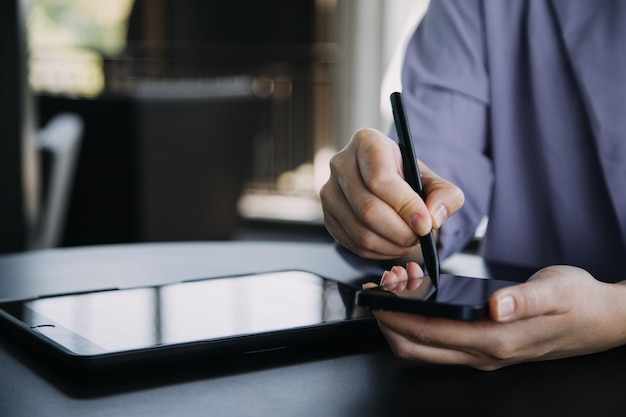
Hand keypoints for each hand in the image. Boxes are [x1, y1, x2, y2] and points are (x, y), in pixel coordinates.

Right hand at [320, 128, 463, 259]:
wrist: (386, 187)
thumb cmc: (408, 179)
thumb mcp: (433, 180)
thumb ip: (445, 195)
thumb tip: (433, 216)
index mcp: (367, 142)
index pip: (380, 179)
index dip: (405, 206)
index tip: (425, 223)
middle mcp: (341, 163)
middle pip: (368, 209)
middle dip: (400, 231)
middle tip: (419, 235)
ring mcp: (329, 191)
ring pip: (360, 231)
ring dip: (391, 244)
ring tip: (408, 239)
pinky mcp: (328, 216)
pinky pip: (353, 243)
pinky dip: (378, 251)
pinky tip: (392, 243)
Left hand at [371, 264, 625, 369]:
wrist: (599, 319)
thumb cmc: (579, 301)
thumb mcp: (557, 290)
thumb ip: (525, 299)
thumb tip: (496, 305)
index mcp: (497, 338)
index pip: (430, 333)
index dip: (397, 316)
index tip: (376, 297)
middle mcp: (485, 353)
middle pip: (417, 347)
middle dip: (389, 322)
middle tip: (378, 292)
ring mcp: (483, 354)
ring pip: (425, 348)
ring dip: (401, 323)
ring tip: (394, 290)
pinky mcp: (485, 347)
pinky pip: (440, 343)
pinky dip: (419, 325)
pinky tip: (419, 300)